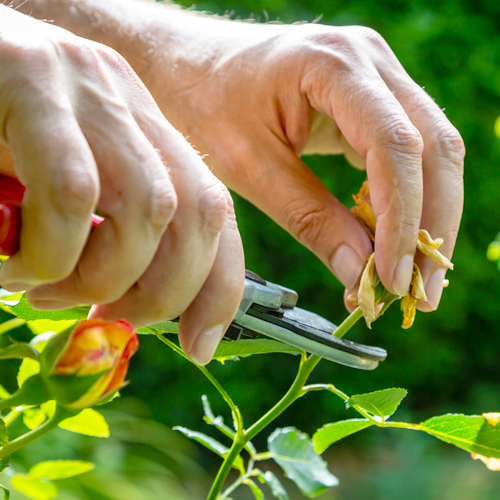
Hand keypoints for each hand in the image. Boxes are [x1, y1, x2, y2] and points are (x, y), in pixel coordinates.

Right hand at [0, 6, 244, 364]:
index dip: (219, 286)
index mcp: (145, 132)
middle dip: (166, 291)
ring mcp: (87, 89)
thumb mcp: (65, 193)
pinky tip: (15, 263)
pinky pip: (73, 194)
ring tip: (48, 290)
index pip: (212, 210)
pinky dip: (51, 252)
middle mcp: (129, 105)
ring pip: (148, 209)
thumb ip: (106, 235)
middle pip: (198, 213)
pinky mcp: (31, 79)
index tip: (200, 345)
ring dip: (103, 276)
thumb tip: (130, 306)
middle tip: (108, 317)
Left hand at [145, 18, 463, 311]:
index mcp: (333, 65)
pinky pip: (407, 152)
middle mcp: (368, 60)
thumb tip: (362, 275)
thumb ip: (309, 219)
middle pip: (433, 147)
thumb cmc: (204, 105)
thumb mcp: (248, 167)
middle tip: (422, 294)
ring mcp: (374, 76)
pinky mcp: (370, 99)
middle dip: (432, 228)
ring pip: (432, 151)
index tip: (392, 280)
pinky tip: (396, 242)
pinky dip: (408, 201)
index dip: (401, 221)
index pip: (393, 146)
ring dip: (430, 219)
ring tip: (416, 279)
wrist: (190, 64)